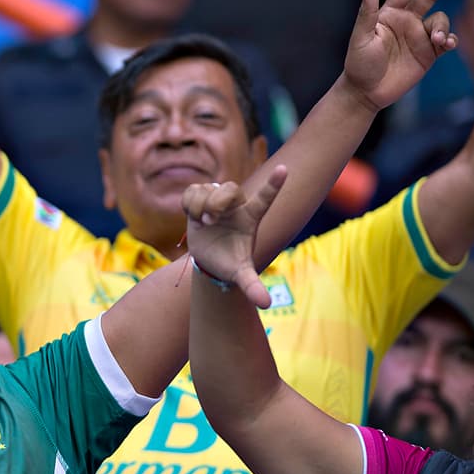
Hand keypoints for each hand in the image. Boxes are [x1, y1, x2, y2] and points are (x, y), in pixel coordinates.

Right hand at [182, 166, 286, 307]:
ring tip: (202, 223)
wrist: (209, 259)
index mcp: (251, 217)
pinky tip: (191, 217)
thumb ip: (253, 286)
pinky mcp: (201, 198)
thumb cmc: (230, 264)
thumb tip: (265, 304)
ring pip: (207, 189)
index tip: (285, 169)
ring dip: (199, 207)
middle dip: (215, 203)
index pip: (265, 198)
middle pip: (229, 189)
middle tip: (210, 222)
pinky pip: (192, 189)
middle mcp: (236, 204)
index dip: (274, 184)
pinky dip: (188, 203)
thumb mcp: (241, 274)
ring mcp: (218, 199)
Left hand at [342, 0, 465, 109]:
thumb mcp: (361, 38)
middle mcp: (407, 21)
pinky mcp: (429, 53)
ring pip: (440, 20)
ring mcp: (419, 36)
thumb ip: (367, 13)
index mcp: (389, 13)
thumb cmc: (359, 64)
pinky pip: (446, 40)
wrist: (366, 92)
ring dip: (442, 26)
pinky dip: (450, 39)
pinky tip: (447, 44)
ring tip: (437, 40)